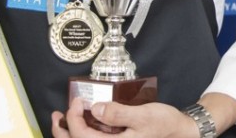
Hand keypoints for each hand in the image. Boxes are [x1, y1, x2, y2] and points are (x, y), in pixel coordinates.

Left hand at [51, 97, 198, 137]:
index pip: (82, 136)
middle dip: (62, 131)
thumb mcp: (142, 116)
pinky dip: (83, 132)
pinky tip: (84, 121)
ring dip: (70, 133)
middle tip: (55, 115)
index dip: (74, 118)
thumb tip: (94, 109)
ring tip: (61, 119)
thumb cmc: (163, 124)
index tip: (77, 101)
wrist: (179, 131)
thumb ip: (117, 113)